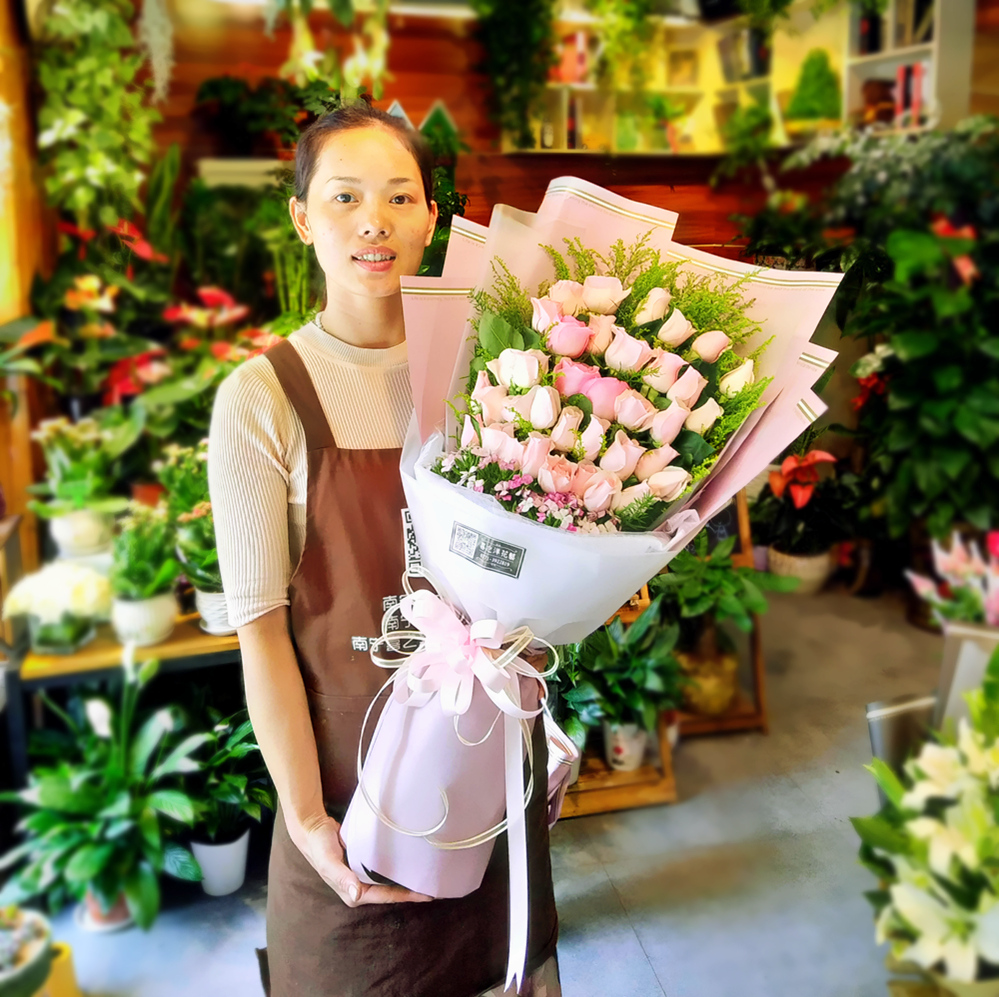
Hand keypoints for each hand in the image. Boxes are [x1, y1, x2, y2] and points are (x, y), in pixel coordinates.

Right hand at [293, 814, 433, 907]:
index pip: (385, 897)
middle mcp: (359, 888)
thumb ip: (342, 878)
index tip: (427, 895)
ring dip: (405, 880)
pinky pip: (383, 869)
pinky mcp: (363, 864)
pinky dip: (396, 867)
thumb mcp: (328, 862)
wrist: (312, 828)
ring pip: (388, 881)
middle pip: (390, 892)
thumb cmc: (319, 847)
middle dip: (410, 891)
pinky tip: (409, 861)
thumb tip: (356, 894)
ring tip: (426, 875)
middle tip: (433, 886)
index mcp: (353, 893)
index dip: (406, 897)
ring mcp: (362, 876)